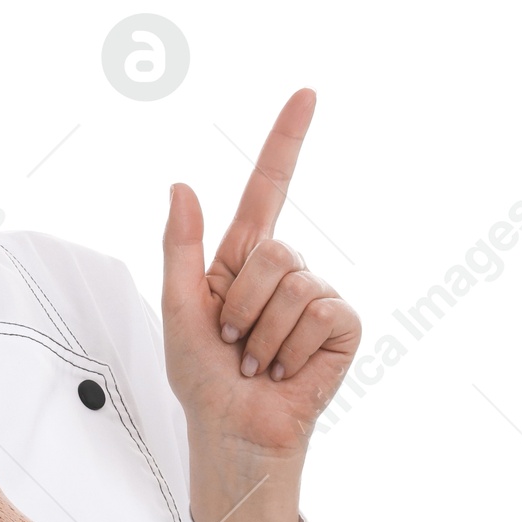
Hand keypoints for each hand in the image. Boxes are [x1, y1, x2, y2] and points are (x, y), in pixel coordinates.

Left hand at [161, 89, 359, 461]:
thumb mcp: (178, 307)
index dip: (286, 141)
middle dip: (240, 304)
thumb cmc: (203, 376)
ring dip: (262, 334)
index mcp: (243, 259)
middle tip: (233, 343)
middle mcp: (286, 269)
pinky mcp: (342, 326)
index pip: (268, 188)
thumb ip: (180, 247)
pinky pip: (319, 313)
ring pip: (293, 285)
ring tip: (256, 361)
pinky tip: (284, 370)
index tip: (306, 93)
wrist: (232, 427)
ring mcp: (317, 295)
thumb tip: (182, 185)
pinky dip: (290, 349)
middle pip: (271, 250)